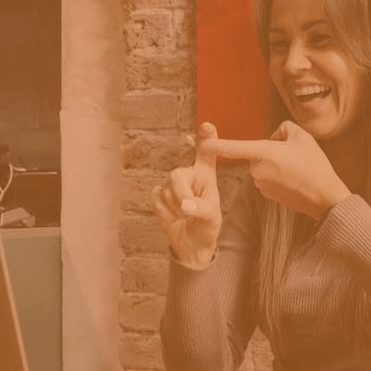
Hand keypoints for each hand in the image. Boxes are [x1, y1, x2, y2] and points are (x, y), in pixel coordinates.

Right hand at [152, 122, 223, 268]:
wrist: (192, 243)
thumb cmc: (206, 226)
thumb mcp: (212, 218)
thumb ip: (202, 208)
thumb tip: (185, 205)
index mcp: (205, 175)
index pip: (206, 153)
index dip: (206, 139)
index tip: (207, 126)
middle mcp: (188, 175)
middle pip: (177, 174)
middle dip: (181, 195)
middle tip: (189, 210)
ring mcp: (171, 185)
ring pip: (167, 192)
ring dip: (176, 210)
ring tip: (185, 217)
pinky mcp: (158, 195)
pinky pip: (157, 201)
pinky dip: (166, 214)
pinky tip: (173, 218)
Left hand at [198, 121, 350, 218]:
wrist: (325, 198)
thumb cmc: (315, 165)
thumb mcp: (303, 137)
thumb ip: (283, 129)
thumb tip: (274, 137)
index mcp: (263, 153)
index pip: (233, 147)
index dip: (214, 143)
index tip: (197, 140)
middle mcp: (257, 170)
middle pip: (257, 152)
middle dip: (271, 150)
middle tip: (294, 157)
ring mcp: (260, 184)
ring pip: (263, 165)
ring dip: (275, 164)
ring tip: (297, 170)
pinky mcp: (266, 194)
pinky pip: (267, 178)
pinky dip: (278, 176)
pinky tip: (294, 180)